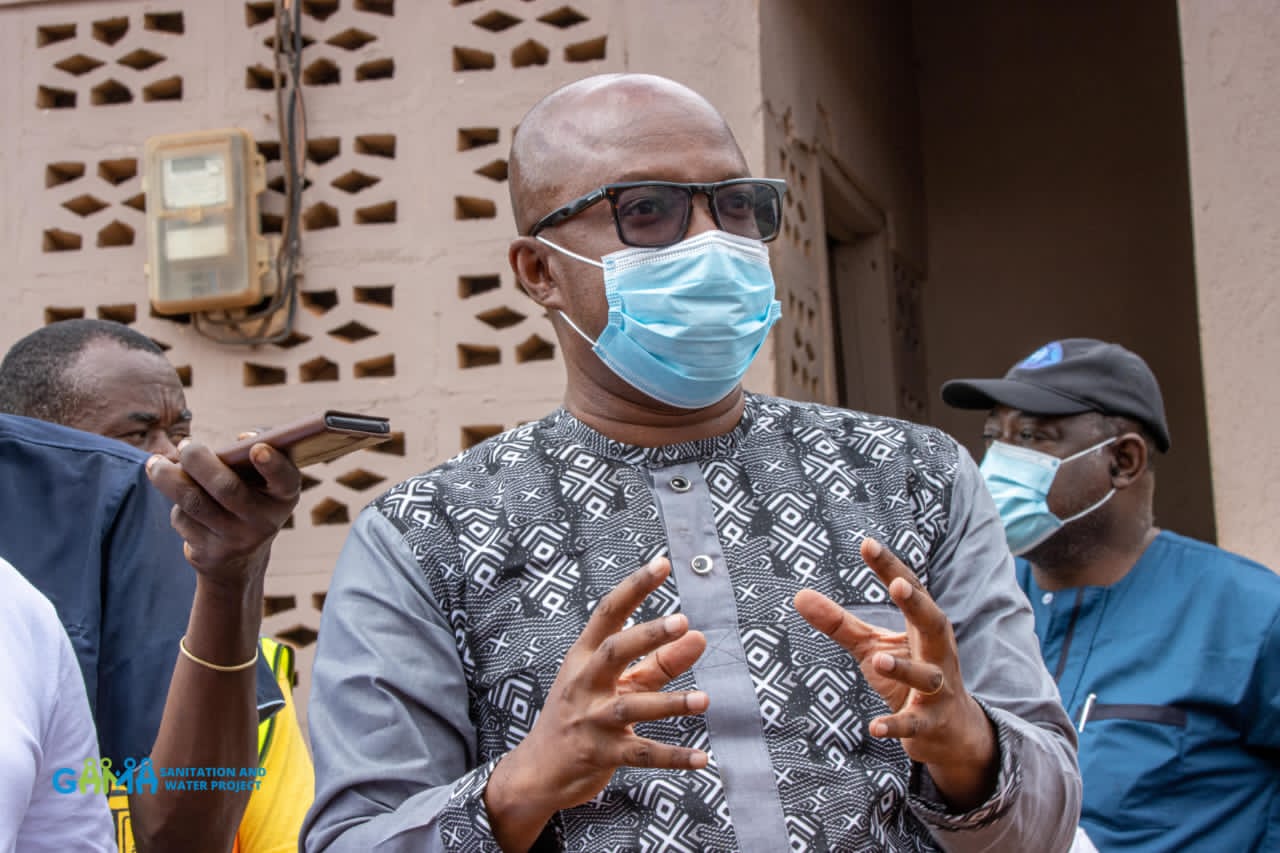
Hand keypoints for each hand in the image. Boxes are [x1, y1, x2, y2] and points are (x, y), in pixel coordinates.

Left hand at [145, 439, 300, 586]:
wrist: (241, 560)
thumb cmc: (252, 501)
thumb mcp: (265, 484)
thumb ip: (258, 457)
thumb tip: (241, 438)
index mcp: (284, 497)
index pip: (285, 480)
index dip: (273, 465)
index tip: (256, 448)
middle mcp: (264, 521)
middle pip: (226, 488)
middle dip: (199, 461)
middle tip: (186, 445)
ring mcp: (236, 540)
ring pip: (194, 502)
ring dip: (169, 478)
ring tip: (155, 462)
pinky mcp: (209, 553)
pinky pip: (183, 519)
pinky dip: (174, 502)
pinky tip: (175, 494)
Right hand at [485, 557, 707, 850]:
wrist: (539, 769)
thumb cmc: (582, 714)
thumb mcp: (617, 682)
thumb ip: (660, 661)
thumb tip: (699, 636)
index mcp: (585, 657)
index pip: (609, 613)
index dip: (635, 587)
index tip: (663, 563)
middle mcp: (584, 682)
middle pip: (613, 651)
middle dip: (647, 635)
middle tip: (682, 621)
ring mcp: (590, 719)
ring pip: (630, 706)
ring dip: (669, 702)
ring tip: (705, 699)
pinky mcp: (600, 754)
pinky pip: (641, 754)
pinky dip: (672, 757)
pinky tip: (701, 758)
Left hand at [794, 537, 997, 809]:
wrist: (949, 734)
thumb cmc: (907, 680)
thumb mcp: (873, 647)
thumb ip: (840, 623)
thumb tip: (798, 595)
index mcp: (923, 630)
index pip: (911, 591)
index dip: (890, 568)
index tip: (867, 544)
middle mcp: (937, 654)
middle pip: (934, 624)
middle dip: (918, 604)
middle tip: (898, 584)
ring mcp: (938, 691)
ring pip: (927, 677)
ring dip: (905, 667)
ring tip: (879, 657)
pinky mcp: (932, 724)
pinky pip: (915, 724)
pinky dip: (897, 725)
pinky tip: (875, 727)